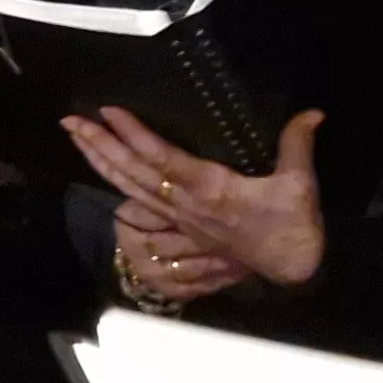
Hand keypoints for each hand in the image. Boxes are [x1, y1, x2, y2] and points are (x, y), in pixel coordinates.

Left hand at [64, 106, 327, 287]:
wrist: (293, 270)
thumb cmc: (294, 227)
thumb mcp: (301, 185)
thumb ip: (298, 144)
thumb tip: (312, 112)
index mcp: (211, 189)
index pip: (162, 158)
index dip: (134, 135)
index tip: (108, 111)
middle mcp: (186, 205)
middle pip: (133, 172)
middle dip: (100, 145)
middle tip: (70, 120)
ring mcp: (180, 220)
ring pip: (130, 189)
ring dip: (101, 162)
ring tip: (76, 137)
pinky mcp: (182, 229)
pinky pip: (141, 208)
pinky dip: (118, 190)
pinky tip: (99, 176)